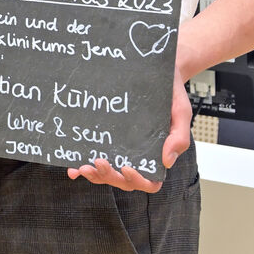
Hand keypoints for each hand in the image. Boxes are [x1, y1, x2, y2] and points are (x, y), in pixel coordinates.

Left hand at [69, 73, 190, 191]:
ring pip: (107, 173)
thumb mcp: (181, 112)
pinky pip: (93, 156)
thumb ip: (179, 137)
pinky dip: (82, 166)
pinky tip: (72, 166)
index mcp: (156, 154)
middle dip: (109, 177)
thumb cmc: (171, 94)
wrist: (157, 72)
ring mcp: (120, 148)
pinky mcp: (107, 138)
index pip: (149, 181)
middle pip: (124, 180)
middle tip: (98, 162)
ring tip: (82, 167)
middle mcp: (137, 155)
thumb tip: (167, 162)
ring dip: (95, 175)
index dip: (138, 181)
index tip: (127, 168)